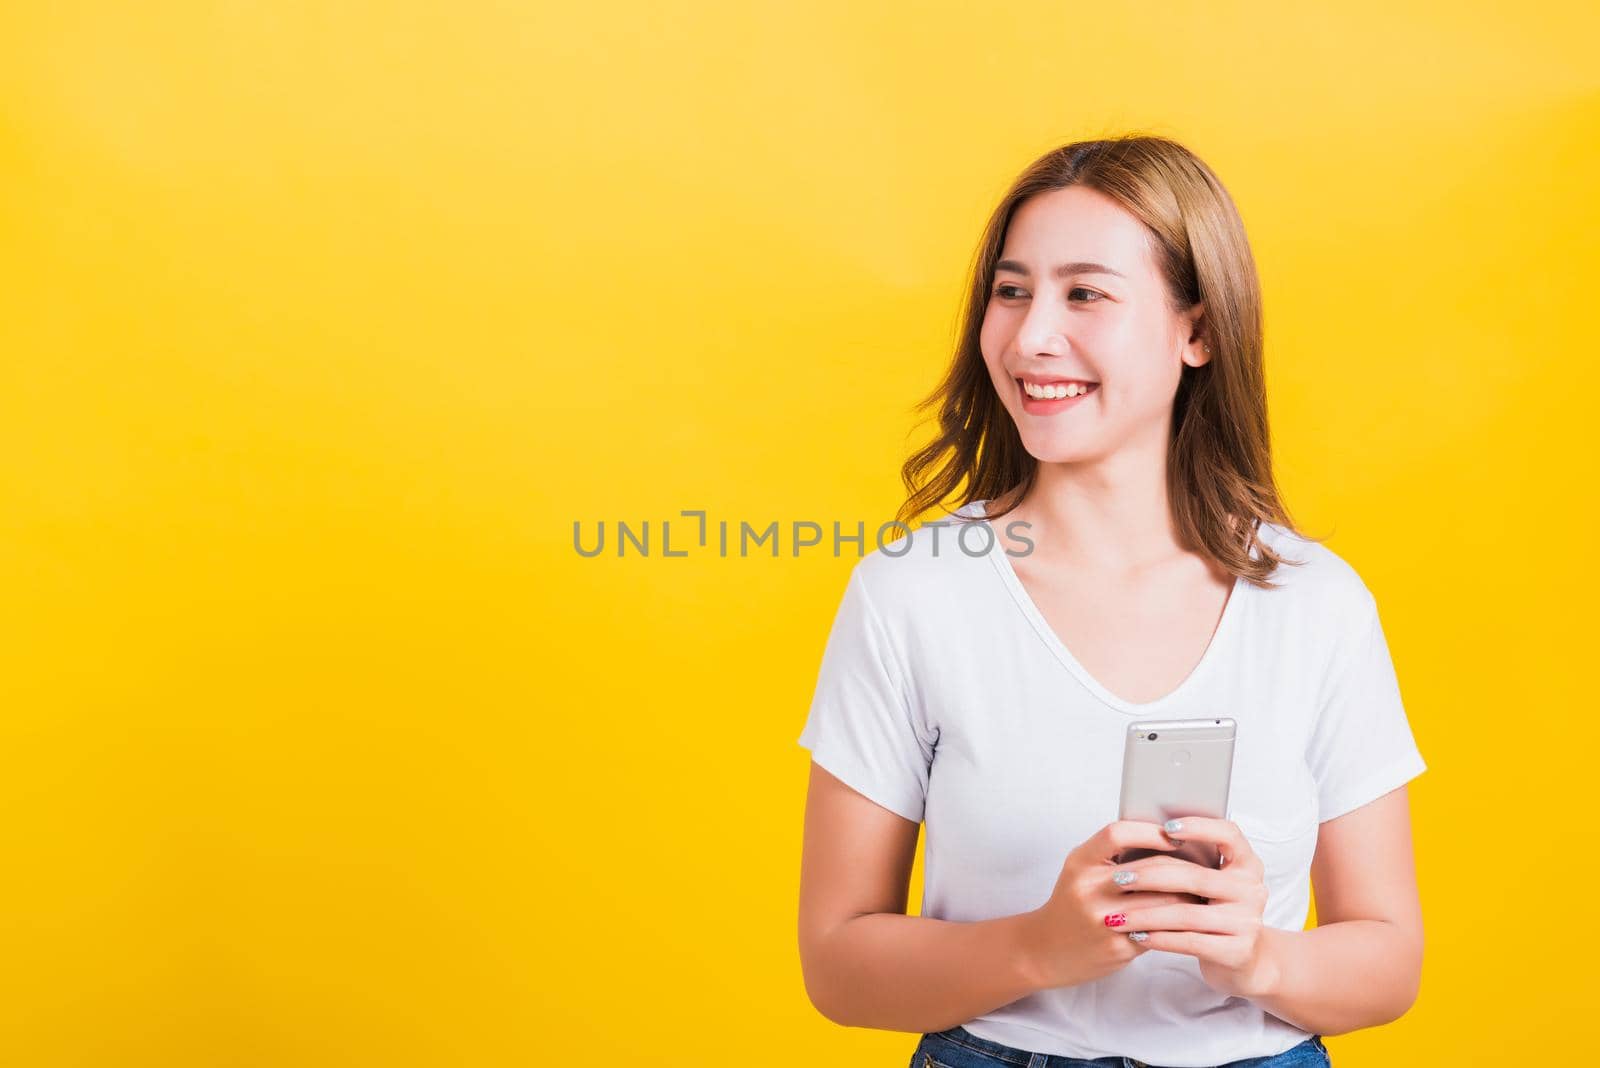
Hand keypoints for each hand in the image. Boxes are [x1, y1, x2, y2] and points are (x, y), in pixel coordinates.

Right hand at [1022, 819, 1197, 989]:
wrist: (1044, 950)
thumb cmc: (1071, 905)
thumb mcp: (1080, 871)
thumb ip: (1112, 856)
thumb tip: (1166, 840)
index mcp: (1079, 863)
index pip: (1117, 834)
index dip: (1150, 832)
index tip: (1175, 834)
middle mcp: (1088, 889)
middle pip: (1149, 870)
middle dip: (1182, 869)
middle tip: (1204, 866)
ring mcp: (1102, 920)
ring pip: (1161, 902)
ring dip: (1188, 897)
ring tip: (1203, 892)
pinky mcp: (1117, 947)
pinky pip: (1159, 930)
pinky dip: (1177, 923)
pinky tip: (1189, 919)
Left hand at [1104, 816, 1280, 997]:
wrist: (1244, 960)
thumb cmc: (1216, 912)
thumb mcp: (1213, 884)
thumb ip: (1193, 863)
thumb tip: (1143, 837)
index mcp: (1247, 864)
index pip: (1228, 834)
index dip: (1198, 827)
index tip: (1166, 827)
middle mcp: (1252, 890)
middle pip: (1195, 877)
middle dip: (1150, 877)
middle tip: (1119, 878)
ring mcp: (1247, 922)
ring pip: (1187, 913)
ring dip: (1146, 914)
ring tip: (1118, 916)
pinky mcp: (1237, 951)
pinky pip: (1190, 942)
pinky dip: (1159, 938)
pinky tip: (1137, 935)